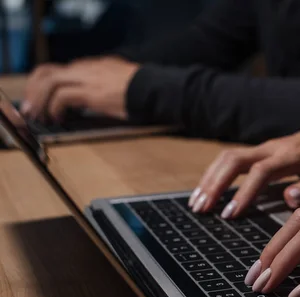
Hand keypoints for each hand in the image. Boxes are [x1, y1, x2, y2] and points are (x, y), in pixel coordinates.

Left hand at [21, 57, 139, 121]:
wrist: (156, 89)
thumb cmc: (145, 91)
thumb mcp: (121, 85)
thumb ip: (106, 87)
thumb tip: (97, 102)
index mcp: (94, 66)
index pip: (60, 70)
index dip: (46, 86)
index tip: (43, 102)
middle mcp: (86, 68)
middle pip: (47, 72)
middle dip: (35, 91)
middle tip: (34, 109)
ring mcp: (87, 78)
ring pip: (49, 81)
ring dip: (40, 99)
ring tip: (40, 115)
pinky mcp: (91, 92)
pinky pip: (61, 96)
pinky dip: (54, 108)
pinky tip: (57, 118)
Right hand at [188, 125, 299, 217]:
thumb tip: (288, 199)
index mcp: (290, 156)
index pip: (260, 172)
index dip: (243, 192)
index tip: (230, 214)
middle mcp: (271, 148)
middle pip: (235, 159)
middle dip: (215, 184)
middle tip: (201, 209)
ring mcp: (263, 148)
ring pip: (228, 157)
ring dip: (209, 179)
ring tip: (196, 204)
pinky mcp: (259, 151)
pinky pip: (231, 159)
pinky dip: (214, 174)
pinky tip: (206, 192)